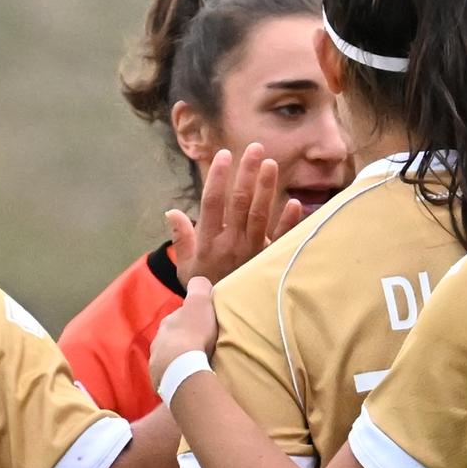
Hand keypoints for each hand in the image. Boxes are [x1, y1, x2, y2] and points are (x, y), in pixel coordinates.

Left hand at [148, 279, 219, 408]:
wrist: (181, 367)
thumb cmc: (193, 333)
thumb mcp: (200, 302)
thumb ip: (199, 287)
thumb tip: (199, 282)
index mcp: (168, 322)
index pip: (178, 318)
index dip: (190, 321)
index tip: (202, 326)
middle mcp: (158, 341)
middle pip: (172, 339)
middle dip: (183, 342)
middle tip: (199, 348)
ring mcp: (157, 363)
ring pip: (168, 359)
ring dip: (179, 360)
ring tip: (194, 366)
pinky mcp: (160, 382)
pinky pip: (170, 377)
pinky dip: (178, 376)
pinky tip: (188, 379)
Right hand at [171, 143, 291, 286]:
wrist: (225, 319)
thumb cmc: (205, 289)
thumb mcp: (186, 267)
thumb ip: (181, 239)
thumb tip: (172, 212)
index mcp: (209, 241)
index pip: (212, 202)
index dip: (218, 177)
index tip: (224, 155)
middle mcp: (231, 243)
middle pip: (239, 202)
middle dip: (247, 173)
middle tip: (255, 148)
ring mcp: (252, 252)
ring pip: (260, 215)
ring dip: (266, 188)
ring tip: (271, 164)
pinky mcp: (268, 261)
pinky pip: (280, 240)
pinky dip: (288, 222)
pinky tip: (294, 203)